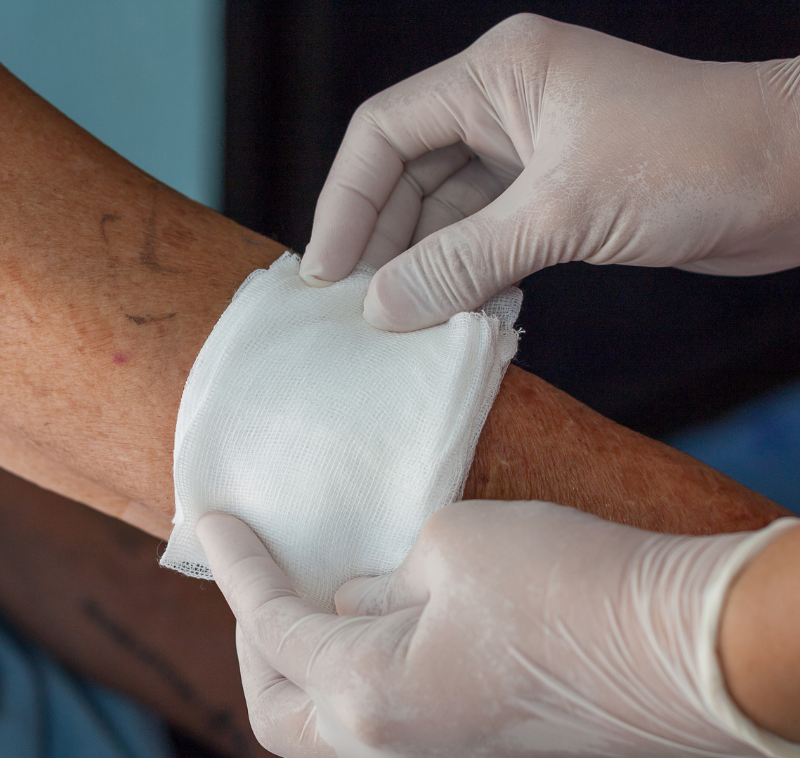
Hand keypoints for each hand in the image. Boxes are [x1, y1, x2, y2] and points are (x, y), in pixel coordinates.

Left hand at [196, 504, 798, 757]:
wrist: (675, 645)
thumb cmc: (565, 584)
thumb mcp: (450, 548)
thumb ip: (383, 581)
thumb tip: (354, 603)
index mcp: (370, 695)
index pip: (273, 628)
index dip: (238, 569)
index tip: (213, 525)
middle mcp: (392, 755)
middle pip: (279, 712)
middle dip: (256, 643)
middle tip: (263, 581)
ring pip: (326, 748)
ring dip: (302, 685)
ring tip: (309, 624)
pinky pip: (380, 753)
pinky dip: (353, 706)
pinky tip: (372, 655)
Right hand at [299, 14, 799, 330]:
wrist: (790, 178)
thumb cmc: (690, 162)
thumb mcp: (559, 213)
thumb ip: (463, 261)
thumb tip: (383, 308)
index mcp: (496, 76)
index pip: (383, 133)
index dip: (345, 202)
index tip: (327, 271)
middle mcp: (505, 107)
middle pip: (409, 176)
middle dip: (383, 242)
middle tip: (360, 309)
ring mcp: (531, 153)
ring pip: (448, 213)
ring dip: (428, 266)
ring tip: (408, 320)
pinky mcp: (557, 195)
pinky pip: (489, 237)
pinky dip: (472, 274)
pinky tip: (468, 309)